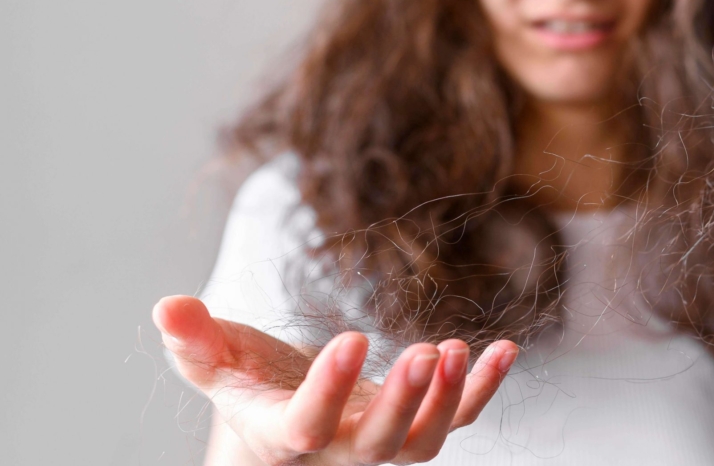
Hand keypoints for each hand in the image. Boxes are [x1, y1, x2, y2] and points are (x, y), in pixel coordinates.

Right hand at [153, 295, 517, 464]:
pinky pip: (460, 416)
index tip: (352, 338)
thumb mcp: (216, 361)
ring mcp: (384, 441)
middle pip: (379, 444)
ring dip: (449, 400)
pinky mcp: (416, 422)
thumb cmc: (249, 385)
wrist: (285, 416)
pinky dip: (484, 388)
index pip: (307, 425)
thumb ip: (194, 340)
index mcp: (285, 434)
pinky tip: (505, 350)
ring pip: (423, 441)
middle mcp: (340, 449)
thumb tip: (166, 306)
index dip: (329, 390)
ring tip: (459, 350)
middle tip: (427, 353)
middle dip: (405, 402)